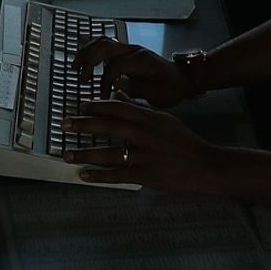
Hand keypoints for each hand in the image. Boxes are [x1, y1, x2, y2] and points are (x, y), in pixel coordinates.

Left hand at [63, 94, 219, 191]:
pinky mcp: (146, 175)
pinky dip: (99, 176)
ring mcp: (145, 156)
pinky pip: (118, 175)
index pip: (119, 108)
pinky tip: (84, 175)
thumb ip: (139, 109)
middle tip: (65, 124)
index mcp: (150, 118)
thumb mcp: (163, 119)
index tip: (81, 107)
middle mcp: (145, 135)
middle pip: (110, 127)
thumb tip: (119, 94)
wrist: (204, 165)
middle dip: (85, 125)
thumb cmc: (183, 141)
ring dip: (86, 154)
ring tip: (67, 153)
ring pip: (110, 153)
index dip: (98, 107)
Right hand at [72, 39, 191, 107]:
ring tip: (76, 66)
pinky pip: (106, 45)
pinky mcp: (127, 51)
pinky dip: (92, 50)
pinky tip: (84, 60)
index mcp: (141, 61)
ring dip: (87, 52)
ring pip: (103, 42)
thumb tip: (114, 88)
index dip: (105, 82)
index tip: (102, 96)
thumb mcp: (157, 95)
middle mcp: (134, 50)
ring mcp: (130, 48)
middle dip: (89, 60)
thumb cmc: (171, 88)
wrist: (183, 78)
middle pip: (105, 46)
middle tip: (80, 76)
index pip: (115, 66)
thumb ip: (136, 91)